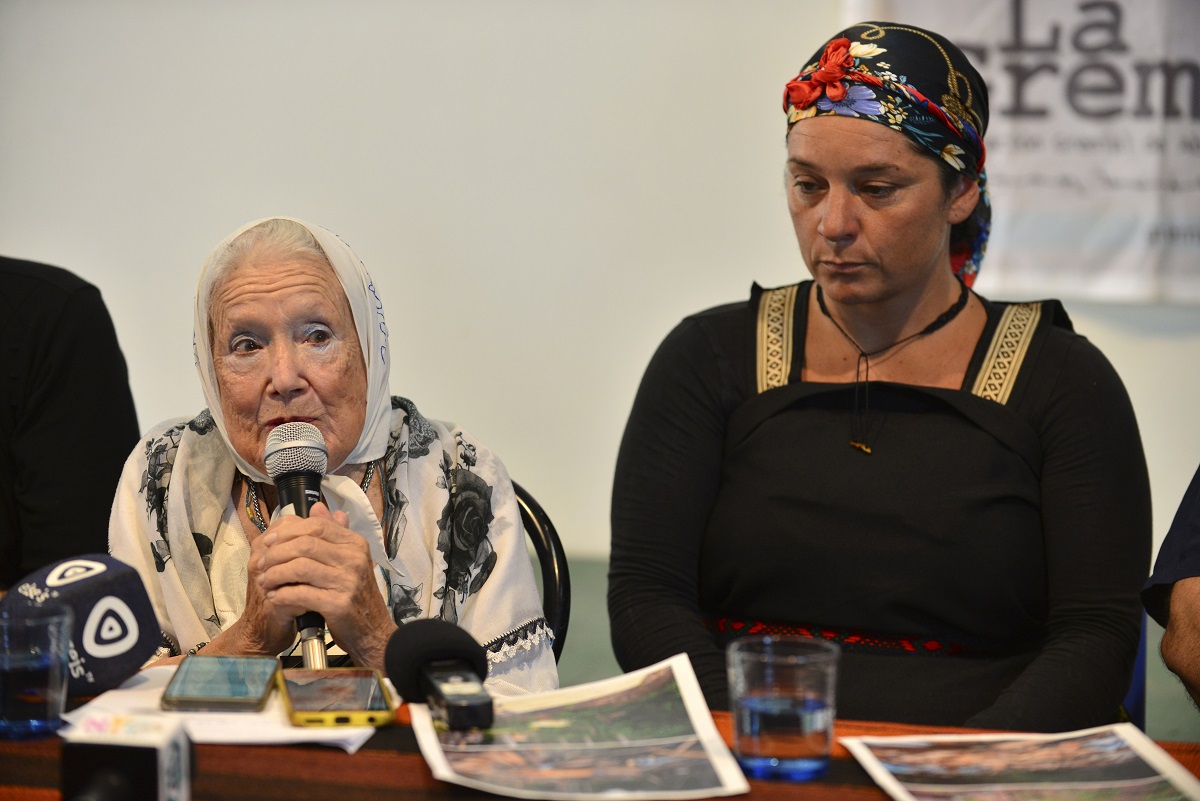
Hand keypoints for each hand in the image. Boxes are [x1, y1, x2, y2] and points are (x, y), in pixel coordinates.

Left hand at [255, 502, 396, 668]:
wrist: (373, 632)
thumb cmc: (356, 597)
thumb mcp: (349, 561)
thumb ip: (333, 534)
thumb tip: (317, 507)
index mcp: (355, 544)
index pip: (317, 526)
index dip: (288, 531)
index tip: (268, 541)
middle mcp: (354, 559)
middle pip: (305, 544)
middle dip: (276, 552)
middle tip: (261, 563)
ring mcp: (348, 581)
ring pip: (300, 567)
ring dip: (275, 573)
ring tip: (264, 580)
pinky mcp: (338, 604)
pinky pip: (300, 593)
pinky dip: (282, 594)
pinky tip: (274, 597)